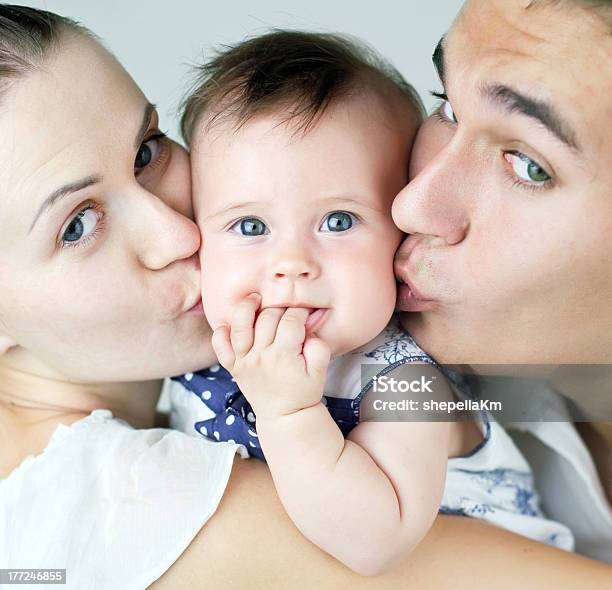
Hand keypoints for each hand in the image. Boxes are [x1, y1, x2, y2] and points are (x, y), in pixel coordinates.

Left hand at [212, 293, 330, 418]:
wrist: (284, 416)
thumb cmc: (303, 392)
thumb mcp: (320, 373)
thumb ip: (319, 349)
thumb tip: (309, 330)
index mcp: (284, 356)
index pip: (291, 321)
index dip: (300, 312)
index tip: (304, 313)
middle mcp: (261, 356)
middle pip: (267, 318)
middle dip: (279, 308)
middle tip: (286, 311)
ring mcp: (244, 360)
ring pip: (240, 325)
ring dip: (246, 307)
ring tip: (254, 299)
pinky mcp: (233, 366)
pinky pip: (219, 346)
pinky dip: (221, 333)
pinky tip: (230, 325)